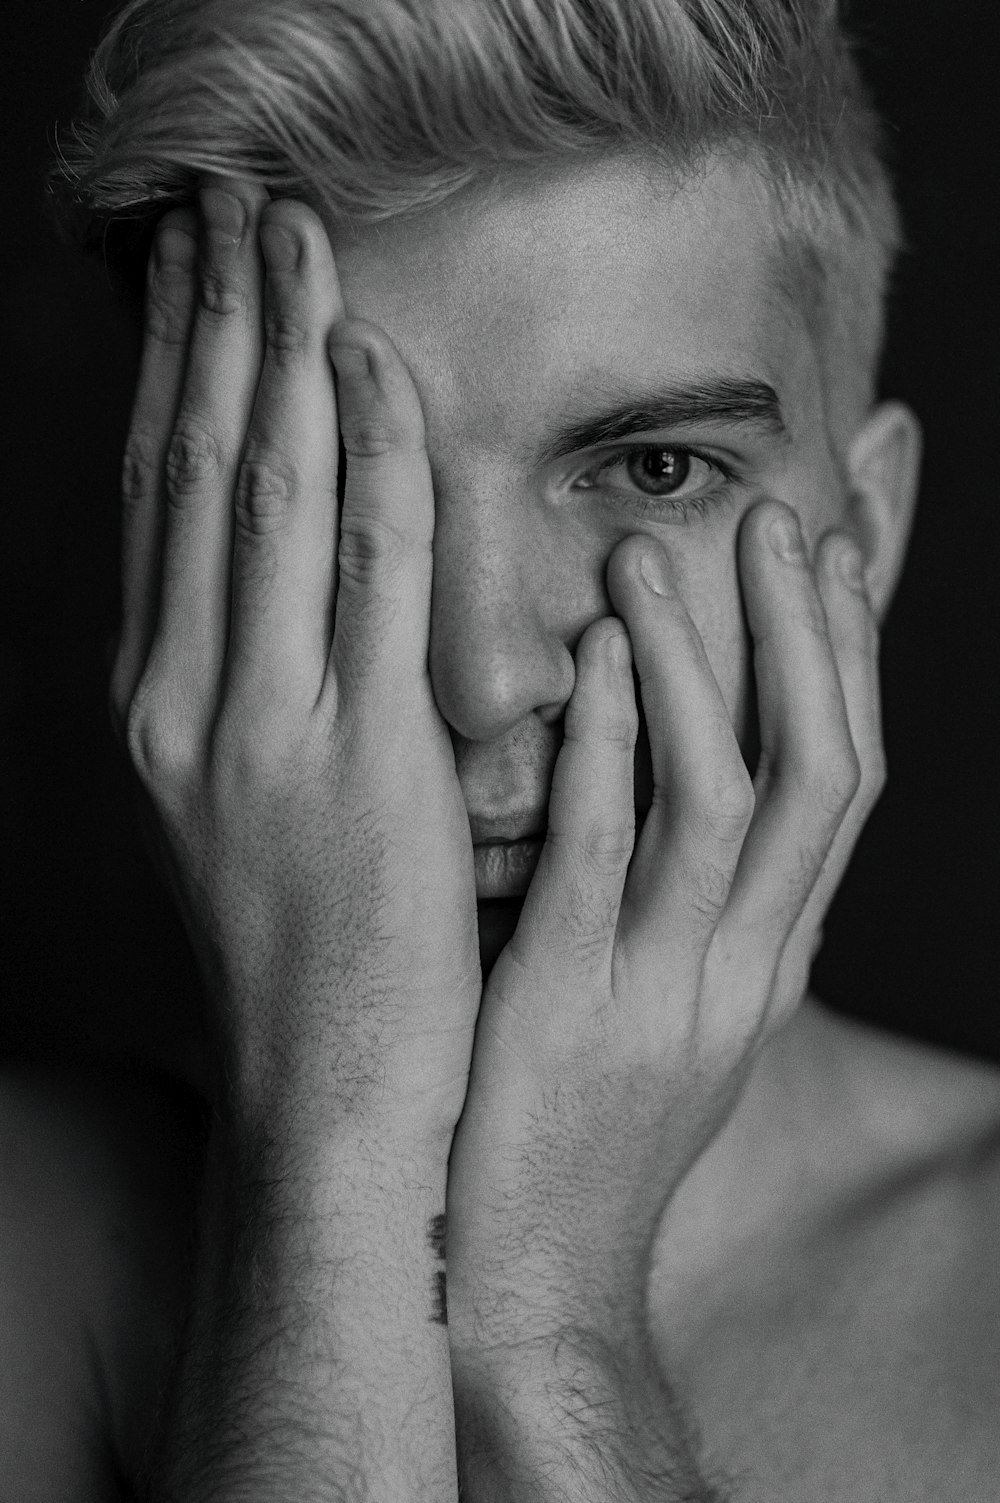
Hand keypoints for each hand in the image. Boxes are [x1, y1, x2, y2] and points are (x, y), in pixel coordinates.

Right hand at [111, 178, 480, 1141]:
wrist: (330, 1097)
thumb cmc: (309, 952)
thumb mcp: (250, 803)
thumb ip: (260, 686)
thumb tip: (297, 577)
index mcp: (157, 704)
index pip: (158, 500)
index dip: (175, 373)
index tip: (195, 275)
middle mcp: (182, 700)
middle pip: (191, 472)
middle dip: (212, 328)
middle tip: (233, 210)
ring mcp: (258, 728)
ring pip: (262, 499)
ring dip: (279, 356)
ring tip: (294, 243)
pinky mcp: (353, 763)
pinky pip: (366, 579)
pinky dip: (371, 463)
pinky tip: (377, 370)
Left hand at [446, 505, 881, 1353]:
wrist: (521, 1275)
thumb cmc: (581, 1122)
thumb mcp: (671, 1004)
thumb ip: (690, 895)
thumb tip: (689, 773)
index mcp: (771, 958)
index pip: (846, 782)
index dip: (853, 657)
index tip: (836, 543)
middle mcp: (744, 969)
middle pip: (820, 775)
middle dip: (810, 639)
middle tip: (775, 515)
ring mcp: (664, 994)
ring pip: (723, 804)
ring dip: (703, 670)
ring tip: (655, 555)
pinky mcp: (567, 1018)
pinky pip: (603, 867)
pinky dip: (608, 755)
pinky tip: (588, 667)